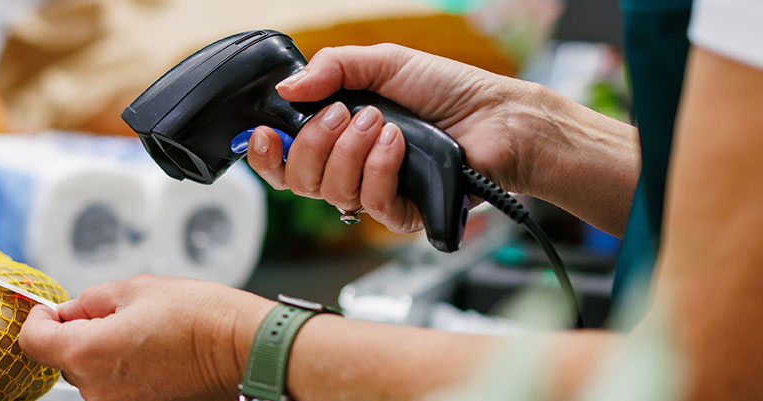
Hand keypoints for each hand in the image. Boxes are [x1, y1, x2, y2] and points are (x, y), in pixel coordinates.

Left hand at [17, 274, 276, 400]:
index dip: (40, 319)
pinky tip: (155, 358)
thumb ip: (90, 301)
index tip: (52, 310)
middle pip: (65, 360)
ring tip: (146, 338)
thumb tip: (71, 311)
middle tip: (118, 316)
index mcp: (86, 352)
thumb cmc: (198, 316)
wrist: (242, 348)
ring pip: (93, 376)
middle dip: (81, 335)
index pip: (33, 341)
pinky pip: (117, 390)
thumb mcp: (134, 288)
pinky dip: (126, 374)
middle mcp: (96, 389)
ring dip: (105, 356)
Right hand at [246, 44, 573, 232]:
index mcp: (336, 136)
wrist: (499, 117)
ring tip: (381, 122)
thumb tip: (287, 88)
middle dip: (312, 143)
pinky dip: (379, 168)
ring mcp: (374, 193)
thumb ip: (331, 68)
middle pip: (298, 180)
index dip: (265, 154)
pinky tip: (398, 144)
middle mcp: (350, 168)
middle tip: (342, 114)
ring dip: (351, 151)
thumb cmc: (448, 91)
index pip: (283, 160)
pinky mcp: (402, 213)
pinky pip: (370, 203)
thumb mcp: (383, 62)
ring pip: (331, 192)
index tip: (263, 134)